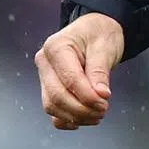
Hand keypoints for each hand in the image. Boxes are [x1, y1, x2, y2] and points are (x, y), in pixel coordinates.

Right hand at [34, 12, 124, 130]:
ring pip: (52, 106)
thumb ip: (100, 71)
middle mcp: (45, 62)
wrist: (96, 29)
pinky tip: (84, 119)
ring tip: (98, 114)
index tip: (104, 102)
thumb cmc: (99, 33)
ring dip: (75, 116)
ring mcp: (44, 77)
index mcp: (56, 47)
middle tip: (103, 110)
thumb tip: (101, 95)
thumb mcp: (104, 46)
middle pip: (57, 96)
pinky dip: (67, 119)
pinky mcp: (49, 88)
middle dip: (81, 109)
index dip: (87, 96)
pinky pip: (53, 111)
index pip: (69, 79)